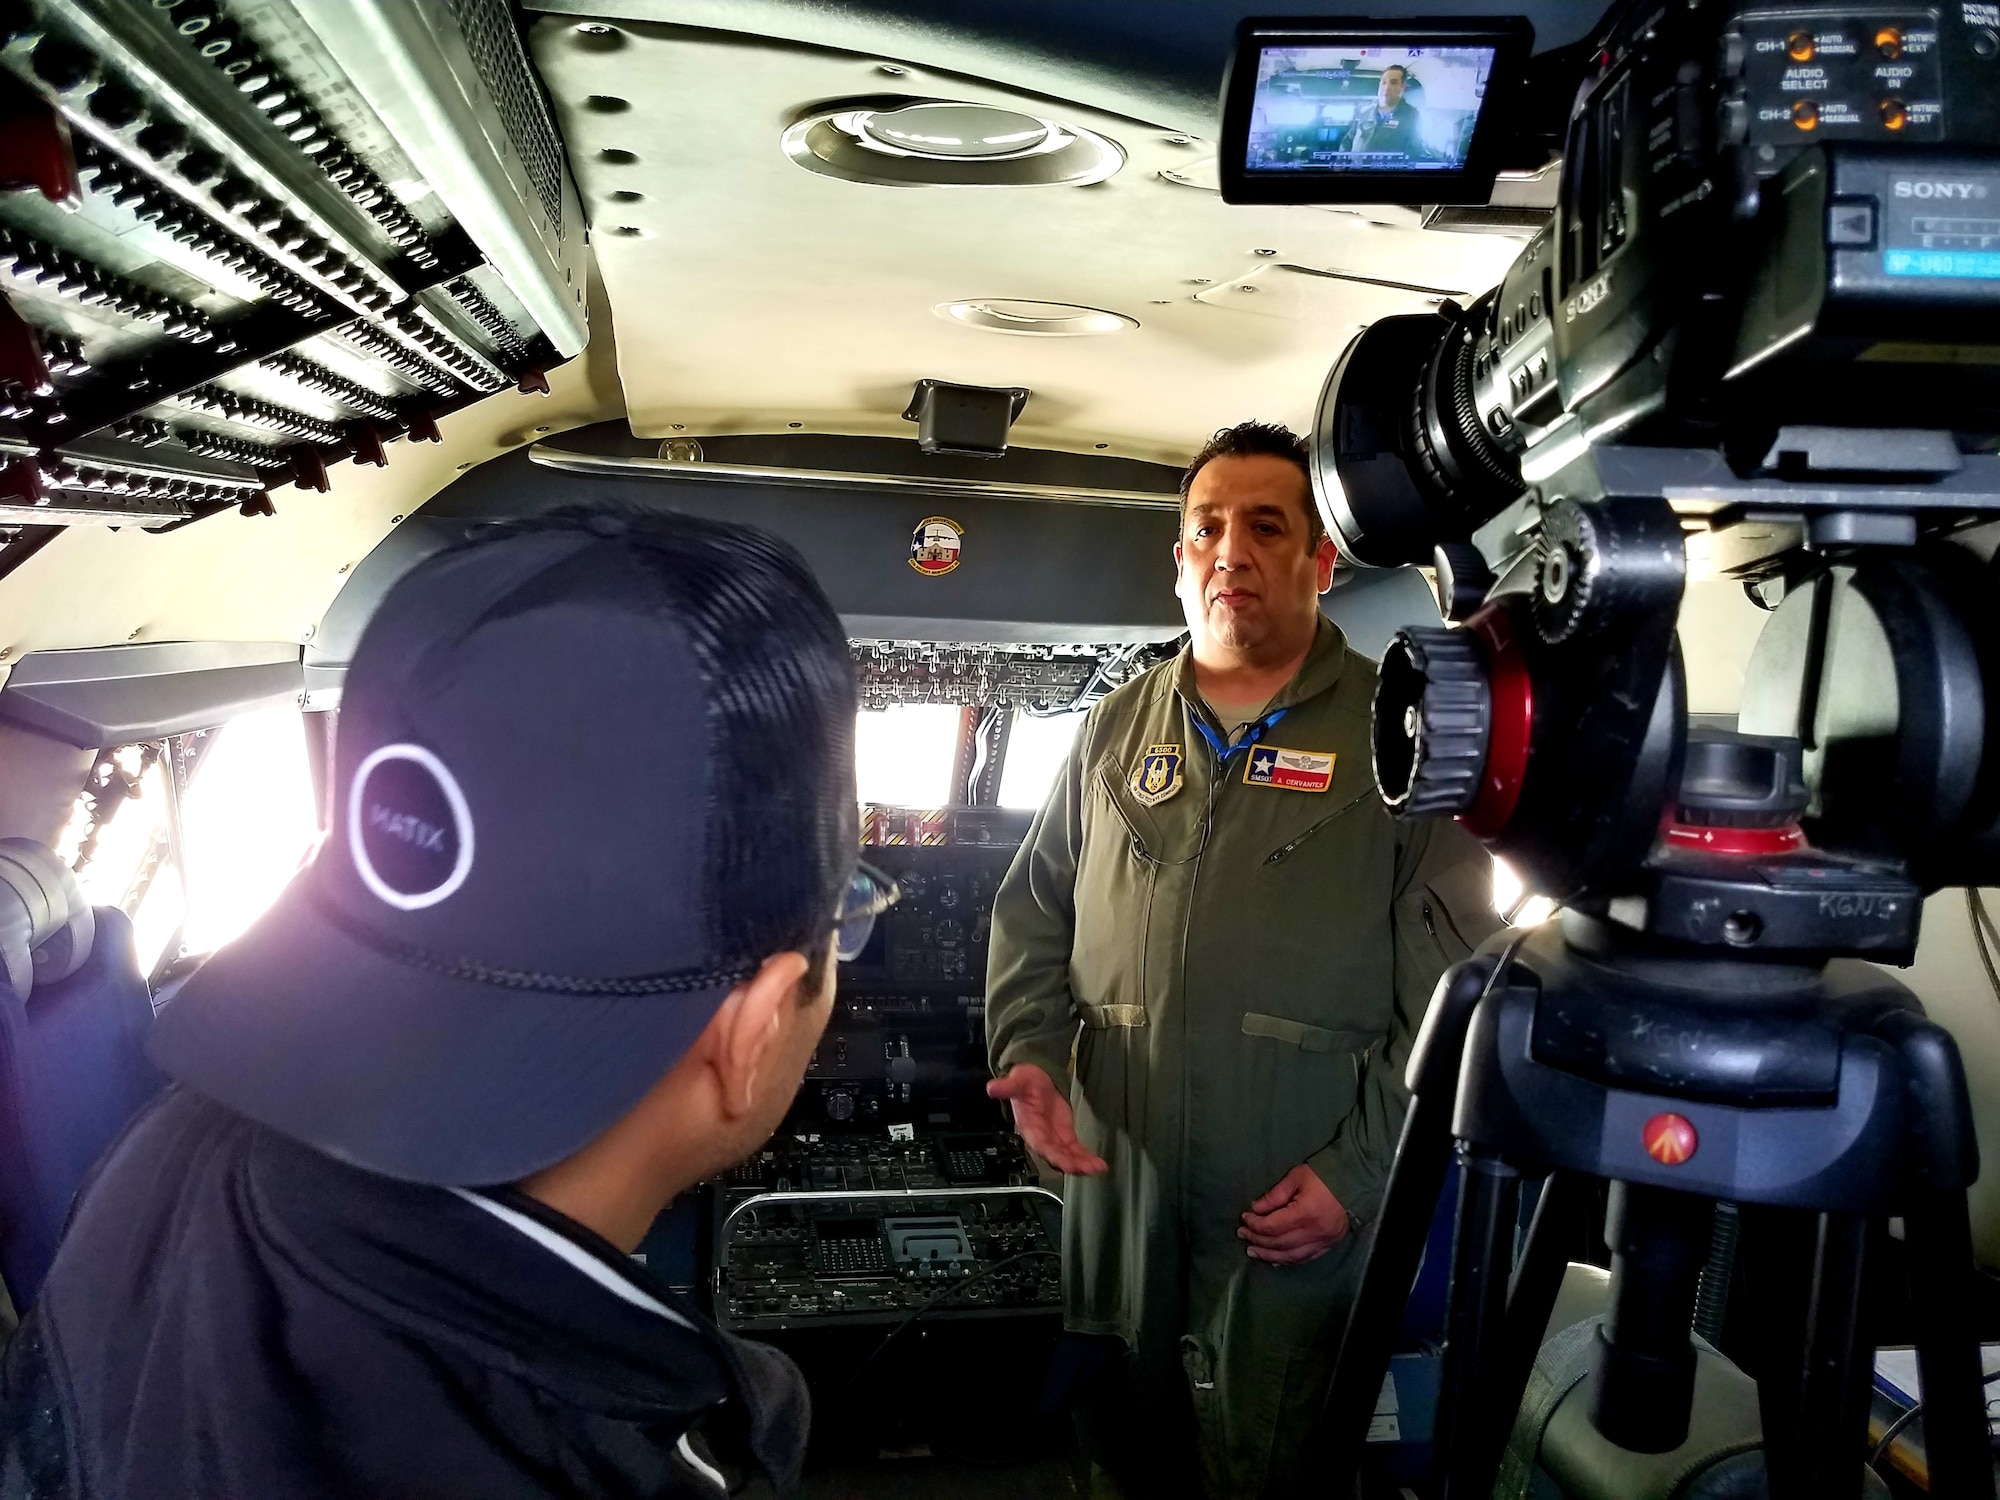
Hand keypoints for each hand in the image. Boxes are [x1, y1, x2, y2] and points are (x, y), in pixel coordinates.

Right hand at [987, 1065, 1107, 1175]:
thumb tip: (992, 1087)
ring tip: (1097, 1169)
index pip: (1040, 1144)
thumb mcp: (1017, 1080)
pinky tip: (1099, 1165)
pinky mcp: (1065, 1136)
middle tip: (1085, 1169)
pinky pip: (1076, 1151)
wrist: (1034, 1080)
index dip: (1052, 1154)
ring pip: (1067, 1156)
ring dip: (1082, 1164)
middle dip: (1070, 1164)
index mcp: (1029, 1127)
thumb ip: (1007, 1086)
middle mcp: (1041, 1138)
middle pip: (1055, 1155)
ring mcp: (1054, 1139)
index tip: (1065, 1163)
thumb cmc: (1024, 1082)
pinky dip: (1086, 1158)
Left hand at [1239, 1164, 1348, 1264]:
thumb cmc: (1324, 1175)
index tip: (1244, 1218)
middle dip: (1258, 1240)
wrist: (1356, 1181)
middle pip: (1279, 1243)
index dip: (1255, 1224)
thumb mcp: (1296, 1177)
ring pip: (1291, 1256)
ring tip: (1253, 1252)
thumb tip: (1256, 1208)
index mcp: (1305, 1214)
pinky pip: (1305, 1258)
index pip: (1272, 1226)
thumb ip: (1275, 1195)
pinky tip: (1276, 1260)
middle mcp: (1313, 1233)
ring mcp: (1323, 1242)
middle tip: (1242, 1236)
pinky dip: (1288, 1260)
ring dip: (1270, 1255)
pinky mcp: (1329, 1245)